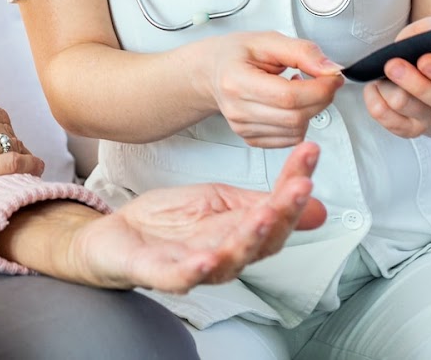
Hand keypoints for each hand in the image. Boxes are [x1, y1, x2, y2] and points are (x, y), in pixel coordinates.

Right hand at [0, 78, 44, 231]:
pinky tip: (34, 170)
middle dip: (14, 141)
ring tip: (26, 166)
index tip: (5, 139)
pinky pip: (11, 164)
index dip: (2, 127)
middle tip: (16, 155)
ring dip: (23, 155)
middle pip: (5, 129)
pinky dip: (29, 165)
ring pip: (12, 145)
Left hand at [63, 142, 324, 291]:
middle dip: (284, 213)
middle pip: (263, 240)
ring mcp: (194, 265)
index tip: (309, 154)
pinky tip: (207, 259)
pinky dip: (195, 271)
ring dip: (249, 239)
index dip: (296, 188)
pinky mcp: (160, 272)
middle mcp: (225, 254)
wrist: (117, 237)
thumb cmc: (169, 223)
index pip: (278, 213)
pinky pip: (181, 277)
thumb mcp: (218, 199)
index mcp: (239, 234)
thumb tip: (313, 201)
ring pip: (230, 260)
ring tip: (264, 216)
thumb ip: (261, 201)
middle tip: (299, 187)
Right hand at [190, 32, 342, 146]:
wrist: (213, 71)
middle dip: (321, 99)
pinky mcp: (251, 138)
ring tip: (299, 89)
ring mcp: (242, 128)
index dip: (319, 89)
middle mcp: (237, 109)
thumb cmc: (237, 54)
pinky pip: (289, 139)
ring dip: (311, 111)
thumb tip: (329, 69)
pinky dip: (300, 122)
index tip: (332, 77)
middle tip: (323, 81)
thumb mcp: (268, 40)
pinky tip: (290, 104)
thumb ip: (302, 52)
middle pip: (295, 117)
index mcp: (237, 81)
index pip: (288, 97)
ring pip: (296, 131)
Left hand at [362, 18, 430, 137]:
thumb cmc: (424, 50)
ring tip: (382, 75)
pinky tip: (374, 87)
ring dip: (388, 87)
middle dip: (410, 81)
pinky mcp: (409, 128)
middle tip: (392, 65)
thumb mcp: (429, 32)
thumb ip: (430, 28)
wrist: (415, 71)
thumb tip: (429, 31)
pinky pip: (390, 121)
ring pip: (407, 107)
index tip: (423, 60)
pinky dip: (375, 102)